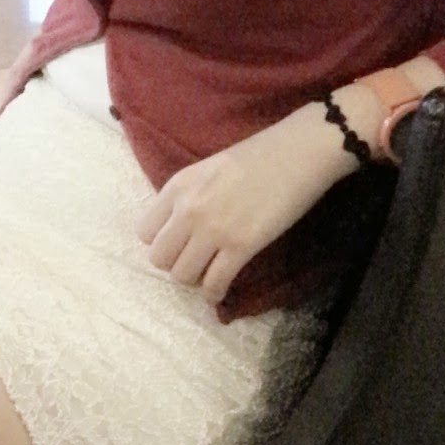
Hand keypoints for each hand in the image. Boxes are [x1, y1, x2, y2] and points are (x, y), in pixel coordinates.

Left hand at [135, 106, 358, 307]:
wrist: (299, 151)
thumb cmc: (259, 155)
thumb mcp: (209, 169)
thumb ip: (190, 196)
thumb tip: (181, 226)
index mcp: (178, 186)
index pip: (144, 231)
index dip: (160, 241)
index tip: (178, 243)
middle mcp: (188, 209)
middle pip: (159, 258)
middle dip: (174, 264)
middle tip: (195, 261)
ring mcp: (213, 229)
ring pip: (181, 276)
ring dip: (194, 279)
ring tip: (209, 274)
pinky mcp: (241, 246)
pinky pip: (214, 283)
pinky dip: (214, 293)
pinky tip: (220, 291)